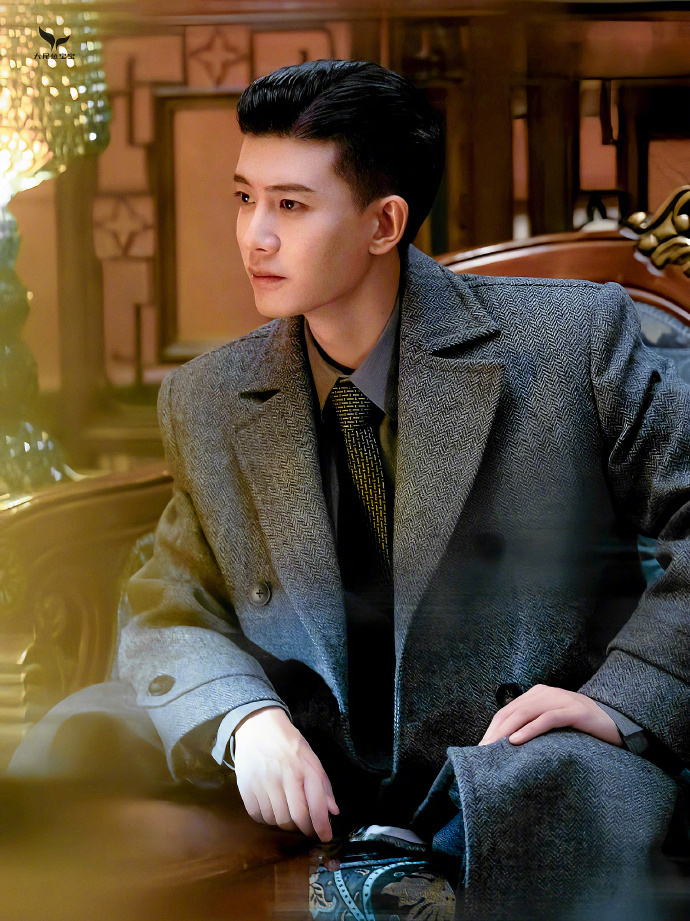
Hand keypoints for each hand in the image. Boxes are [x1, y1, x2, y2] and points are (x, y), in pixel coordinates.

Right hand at [233, 706, 339, 841]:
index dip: (321, 827)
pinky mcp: (246, 787)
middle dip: (305, 829)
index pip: (315, 807)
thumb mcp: (312, 758)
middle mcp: (284, 777)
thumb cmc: (289, 743)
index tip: (326, 837)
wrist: (258, 725)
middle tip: (307, 829)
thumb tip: (332, 812)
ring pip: (276, 820)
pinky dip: (267, 819)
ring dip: (285, 824)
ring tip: (289, 815)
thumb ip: (323, 786)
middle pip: (295, 818)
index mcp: (305, 768)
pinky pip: (258, 816)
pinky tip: (272, 810)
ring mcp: (263, 782)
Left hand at [478, 685, 621, 747]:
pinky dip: (529, 729)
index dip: (492, 728)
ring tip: (493, 747)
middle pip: (512, 711)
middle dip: (494, 731)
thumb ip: (533, 726)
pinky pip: (547, 719)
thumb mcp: (552, 723)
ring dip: (506, 731)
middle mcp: (545, 693)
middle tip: (482, 751)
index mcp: (537, 694)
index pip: (507, 711)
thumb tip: (507, 745)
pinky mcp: (573, 711)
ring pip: (525, 713)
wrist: (616, 723)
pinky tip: (516, 741)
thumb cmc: (580, 728)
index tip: (480, 748)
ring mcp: (560, 699)